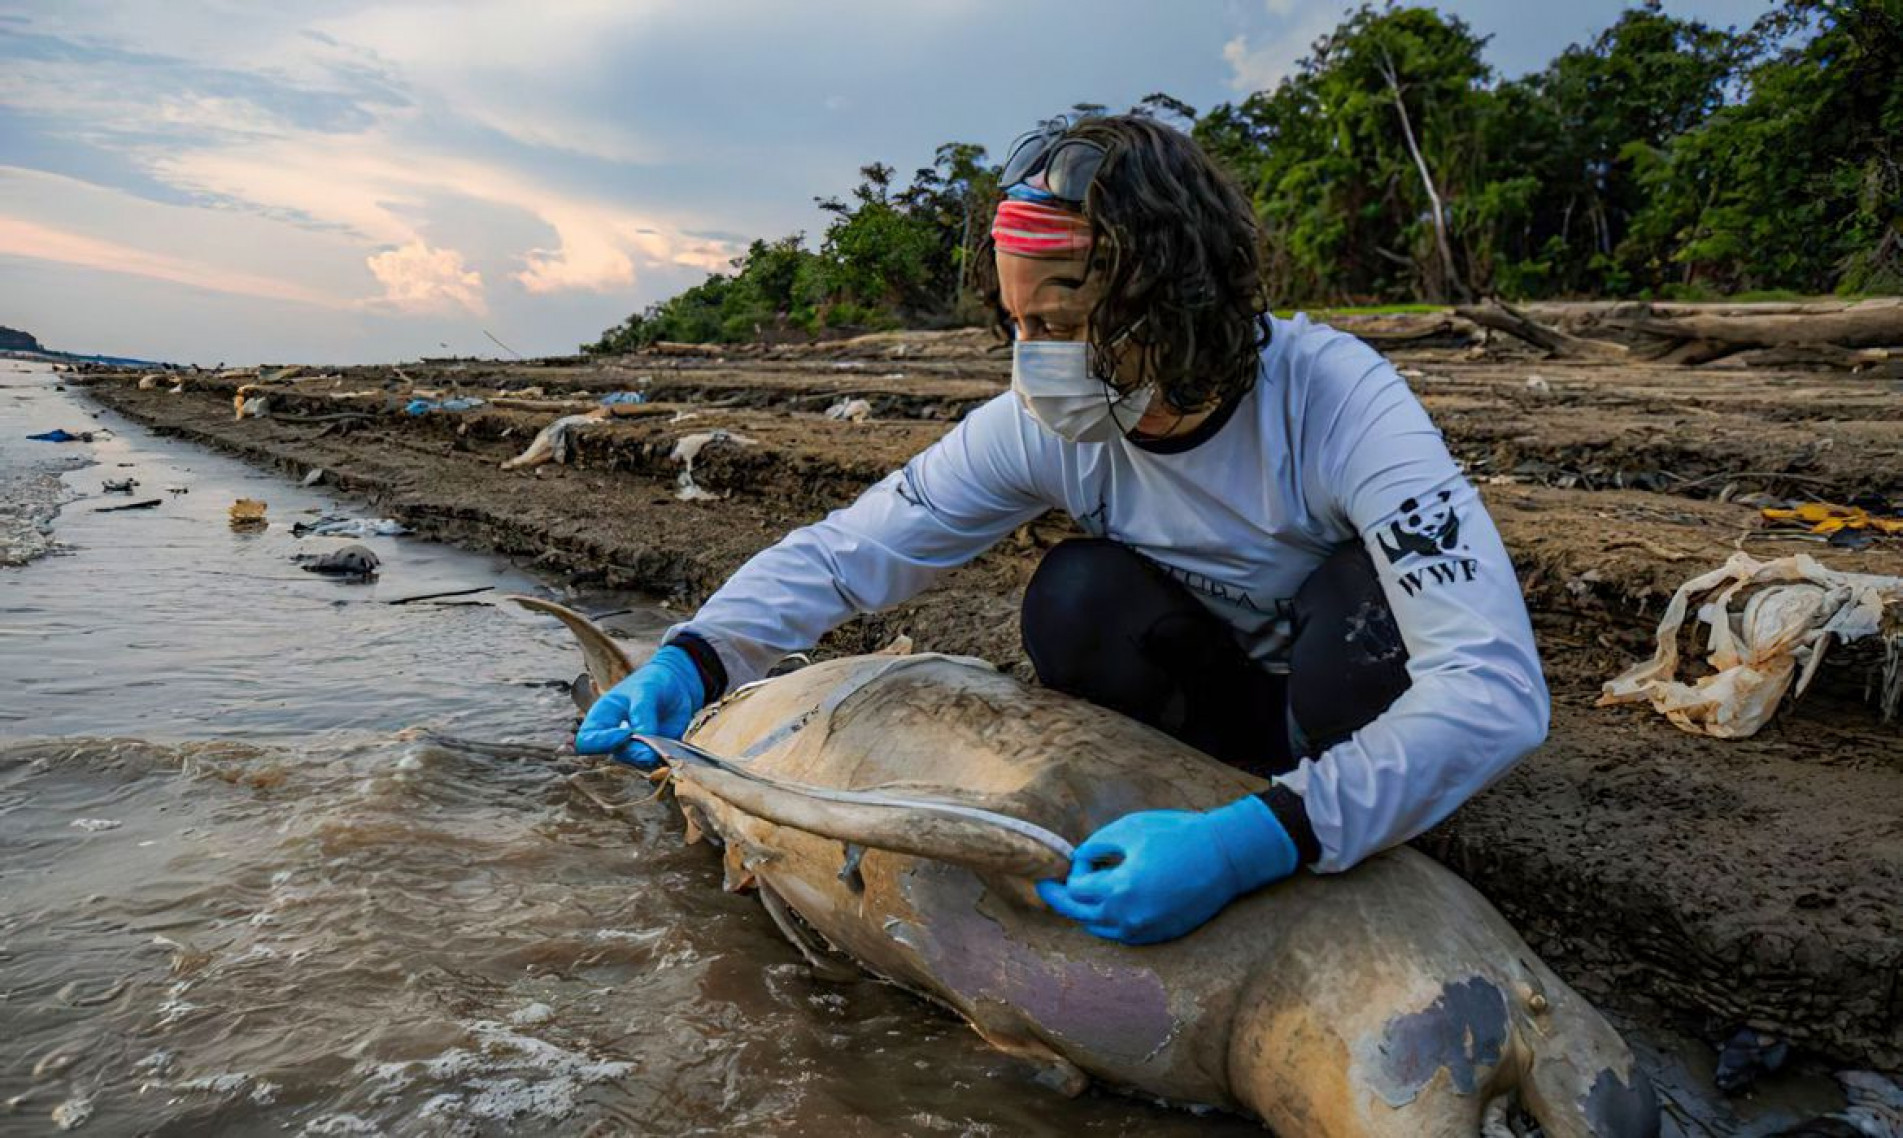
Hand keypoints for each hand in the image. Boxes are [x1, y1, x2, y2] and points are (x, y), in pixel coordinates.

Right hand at [574, 645, 705, 767]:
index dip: (603, 743)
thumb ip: (642, 717)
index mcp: (601, 718)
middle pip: (614, 754)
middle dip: (634, 751)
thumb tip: (644, 746)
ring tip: (663, 738)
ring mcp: (632, 746)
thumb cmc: (652, 683)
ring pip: (635, 762)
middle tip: (653, 739)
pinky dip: (662, 757)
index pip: (587, 741)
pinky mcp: (650, 751)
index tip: (626, 732)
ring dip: (649, 755)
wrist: (675, 685)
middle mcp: (613, 736)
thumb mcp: (645, 692)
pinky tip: (669, 743)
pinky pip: (653, 762)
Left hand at [1036, 796, 1297, 944]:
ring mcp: (1146, 931)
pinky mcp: (1161, 935)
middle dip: (1061, 900)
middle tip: (1045, 889)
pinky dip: (1110, 922)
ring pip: (1100, 929)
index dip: (1075, 870)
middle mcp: (1129, 918)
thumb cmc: (1178, 835)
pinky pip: (1123, 935)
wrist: (1226, 857)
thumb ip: (1097, 845)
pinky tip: (1109, 905)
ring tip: (1081, 894)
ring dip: (1087, 912)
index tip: (1084, 856)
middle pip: (1080, 916)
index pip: (1076, 890)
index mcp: (1120, 890)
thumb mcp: (1130, 828)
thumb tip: (1080, 859)